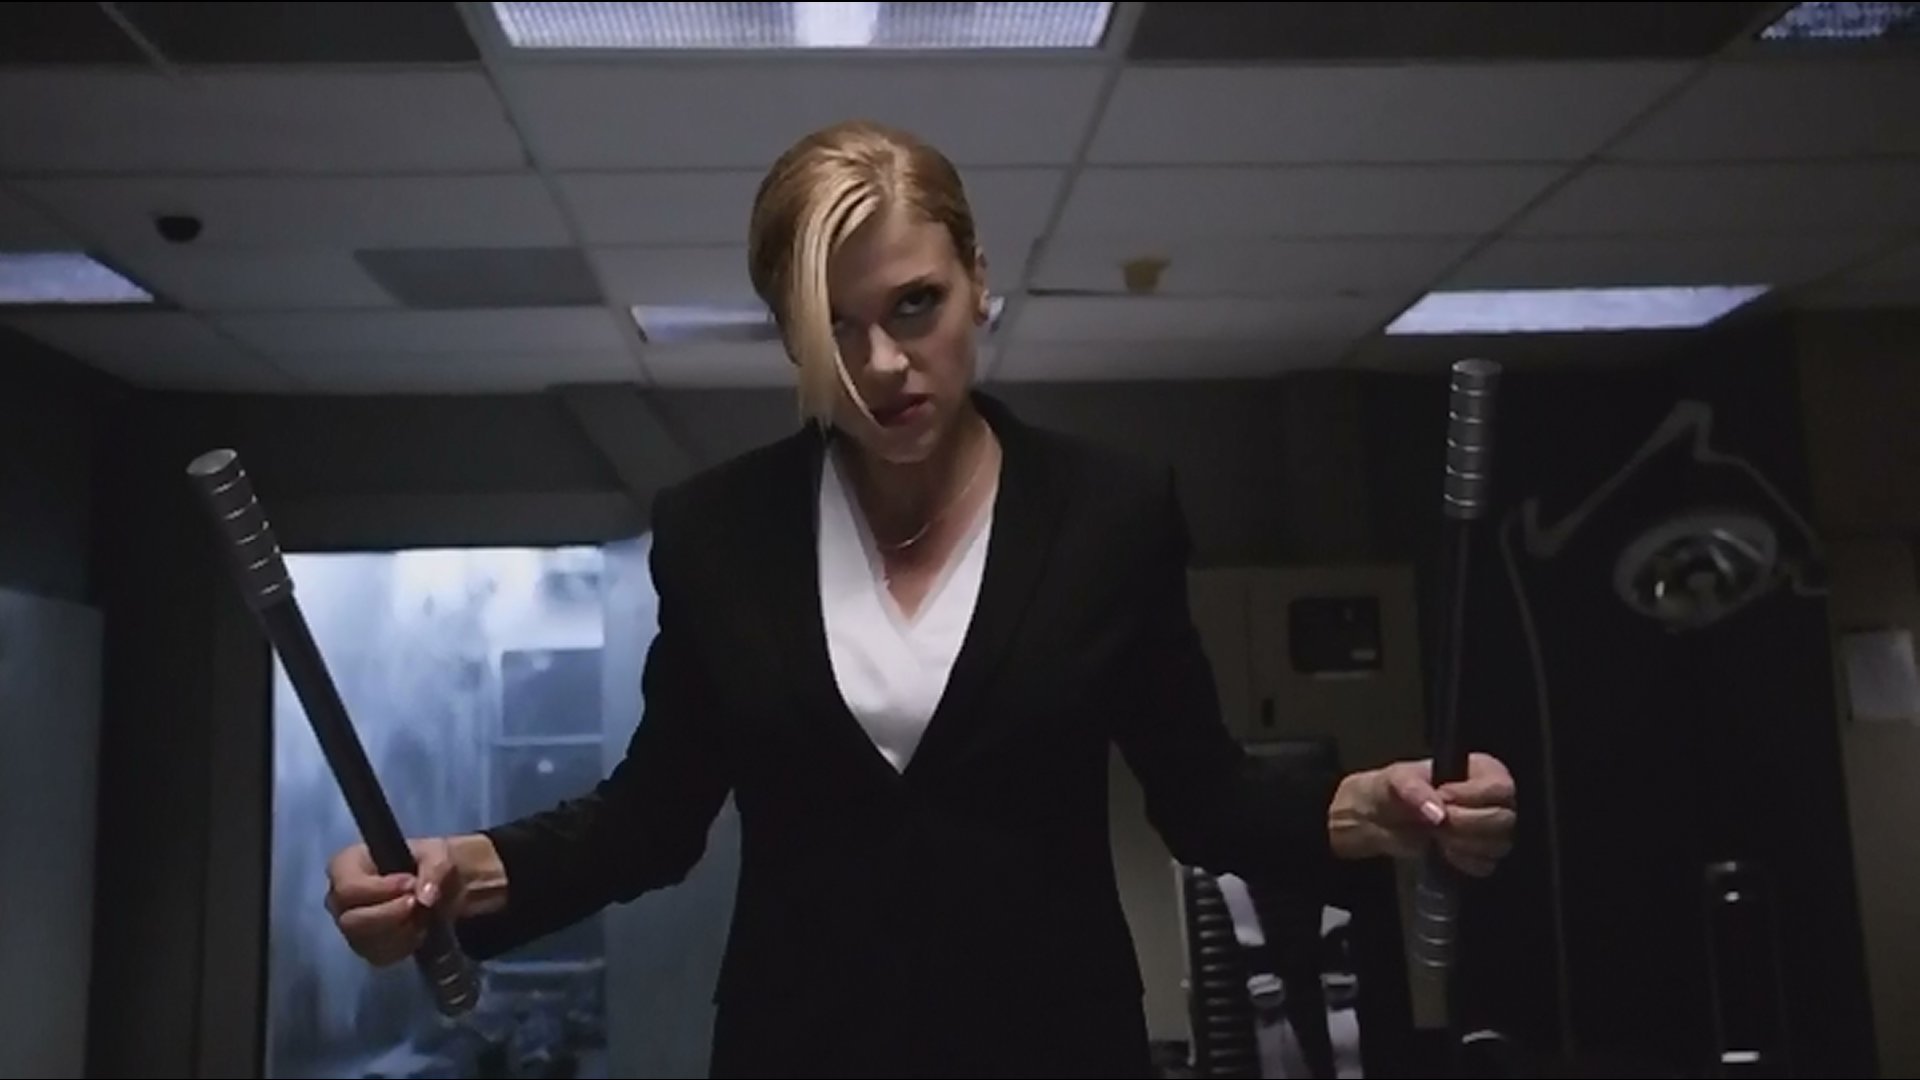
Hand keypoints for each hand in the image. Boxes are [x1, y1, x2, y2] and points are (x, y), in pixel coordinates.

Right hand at [324, 838, 463, 966]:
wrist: (441, 886)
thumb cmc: (428, 862)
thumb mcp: (438, 854)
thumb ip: (435, 869)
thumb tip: (425, 898)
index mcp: (346, 865)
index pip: (347, 887)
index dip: (380, 890)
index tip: (410, 884)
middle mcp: (339, 899)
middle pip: (351, 921)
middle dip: (391, 915)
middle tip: (418, 904)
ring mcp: (350, 926)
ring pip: (364, 942)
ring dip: (401, 931)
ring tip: (422, 914)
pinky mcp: (365, 947)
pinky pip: (378, 956)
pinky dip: (404, 946)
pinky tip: (419, 930)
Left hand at [1330, 753, 1515, 875]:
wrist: (1375, 819)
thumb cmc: (1389, 790)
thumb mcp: (1395, 780)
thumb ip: (1415, 789)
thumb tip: (1437, 812)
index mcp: (1477, 771)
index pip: (1500, 787)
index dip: (1473, 797)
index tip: (1443, 797)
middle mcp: (1489, 798)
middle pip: (1505, 819)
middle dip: (1466, 824)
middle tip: (1436, 822)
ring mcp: (1487, 827)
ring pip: (1499, 844)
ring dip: (1464, 844)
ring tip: (1437, 834)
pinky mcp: (1479, 853)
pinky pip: (1486, 864)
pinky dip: (1464, 861)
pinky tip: (1444, 851)